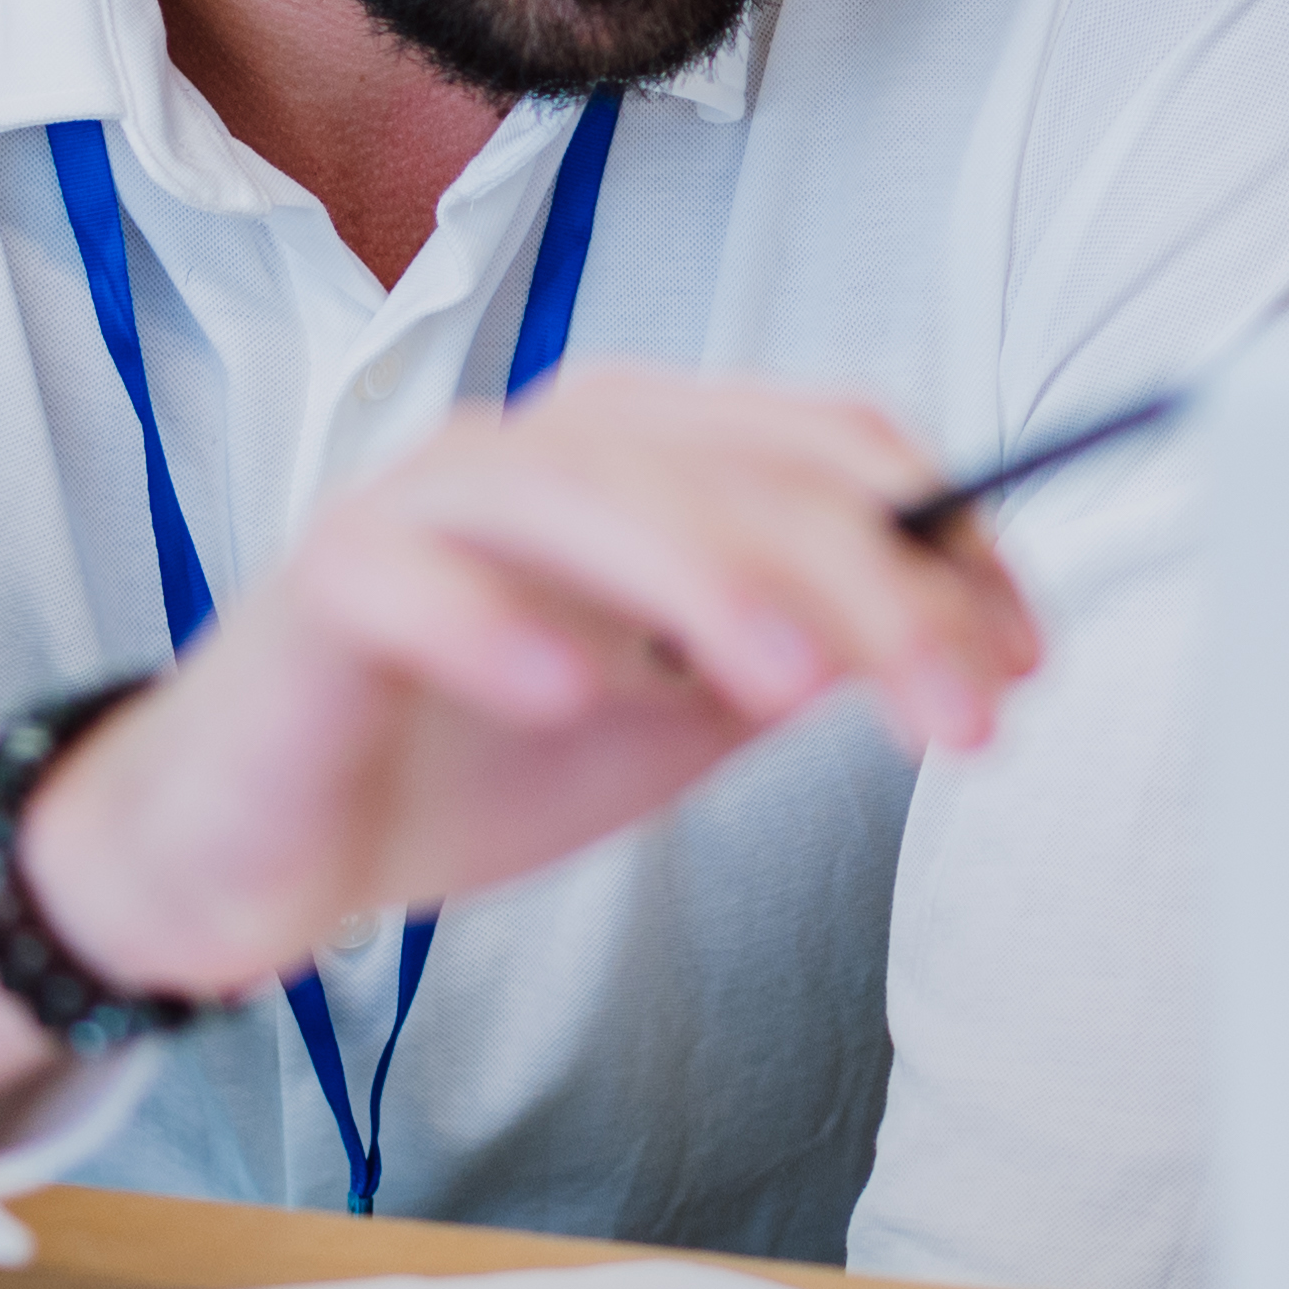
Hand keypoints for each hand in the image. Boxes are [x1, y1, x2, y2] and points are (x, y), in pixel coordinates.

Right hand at [0, 364, 1037, 1136]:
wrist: (264, 846)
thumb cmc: (475, 753)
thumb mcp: (683, 714)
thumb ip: (805, 658)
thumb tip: (971, 633)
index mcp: (649, 453)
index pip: (826, 442)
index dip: (944, 533)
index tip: (1024, 651)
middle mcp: (547, 445)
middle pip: (737, 468)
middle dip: (872, 587)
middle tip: (959, 711)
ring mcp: (429, 500)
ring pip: (592, 490)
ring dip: (706, 577)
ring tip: (793, 679)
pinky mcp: (326, 583)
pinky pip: (411, 579)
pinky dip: (491, 626)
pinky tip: (563, 693)